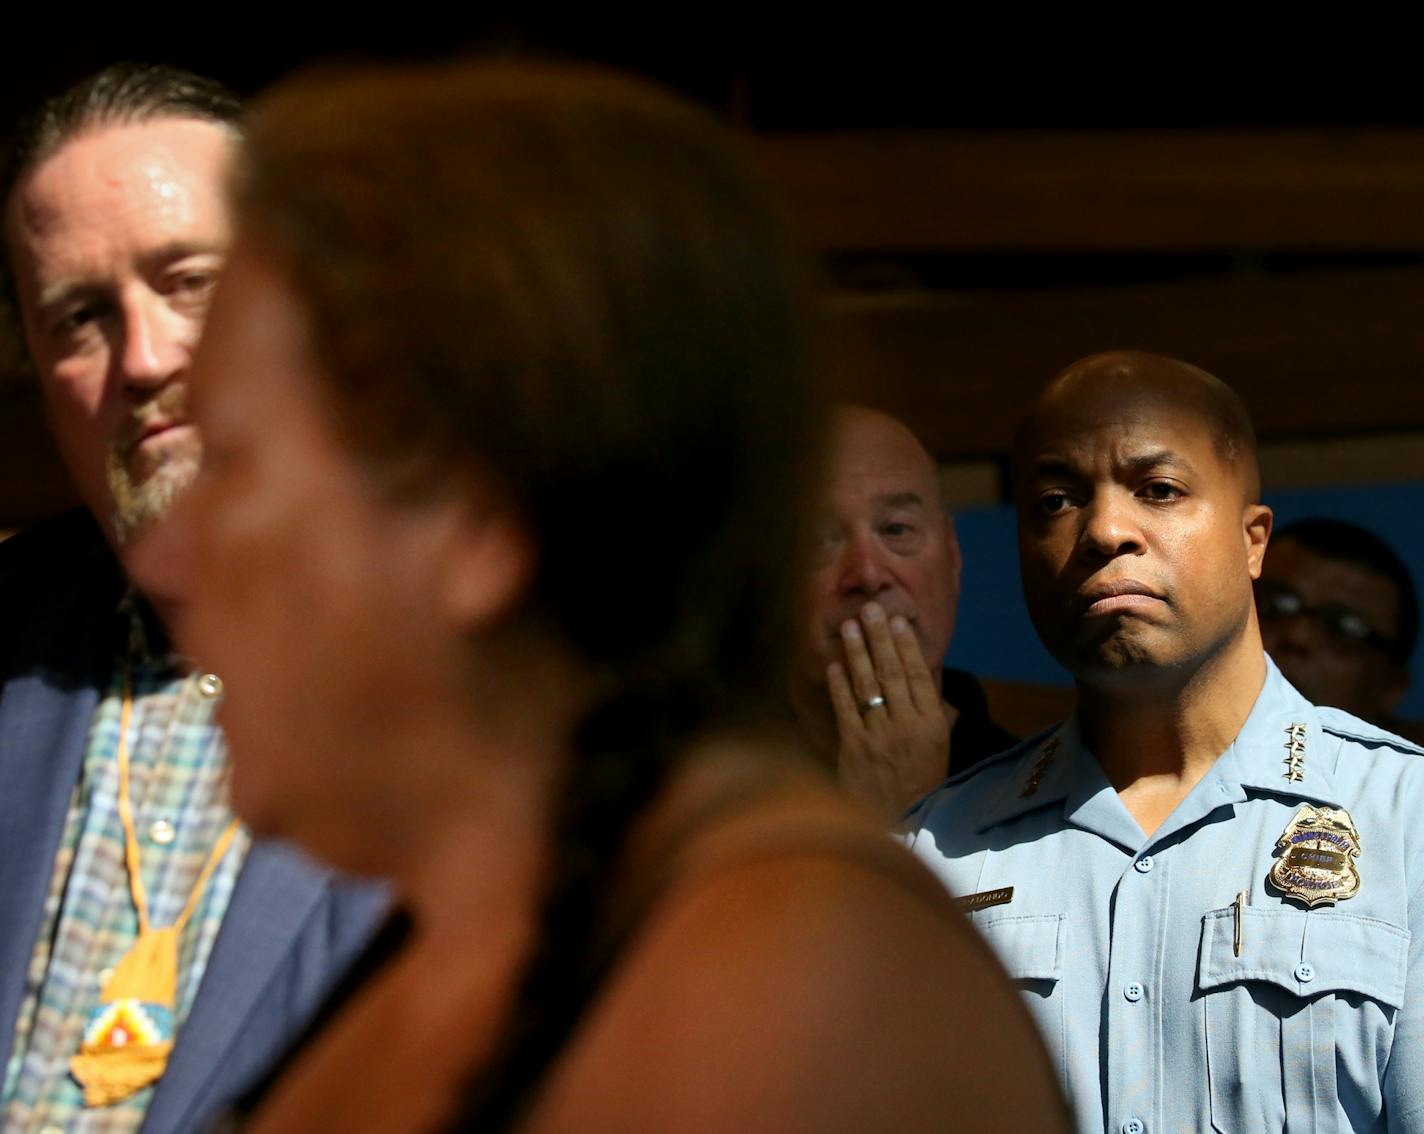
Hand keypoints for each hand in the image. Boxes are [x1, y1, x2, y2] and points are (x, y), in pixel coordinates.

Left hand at [827, 601, 958, 822]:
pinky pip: (846, 709)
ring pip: (868, 686)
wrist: (898, 823)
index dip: (907, 646)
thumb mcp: (940, 751)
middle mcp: (907, 726)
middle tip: (869, 609)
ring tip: (849, 626)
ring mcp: (879, 737)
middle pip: (893, 674)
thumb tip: (936, 689)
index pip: (920, 676)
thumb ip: (937, 717)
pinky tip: (834, 664)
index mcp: (932, 726)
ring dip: (857, 653)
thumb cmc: (920, 785)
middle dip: (879, 639)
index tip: (897, 621)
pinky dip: (839, 685)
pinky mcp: (854, 748)